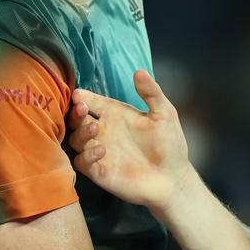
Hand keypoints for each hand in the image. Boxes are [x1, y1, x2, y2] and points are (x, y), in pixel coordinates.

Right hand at [67, 70, 192, 214]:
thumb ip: (151, 93)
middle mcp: (104, 131)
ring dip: (81, 132)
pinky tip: (101, 150)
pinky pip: (82, 162)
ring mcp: (100, 151)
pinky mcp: (99, 171)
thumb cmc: (170, 144)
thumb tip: (139, 72)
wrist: (173, 177)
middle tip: (81, 108)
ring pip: (76, 139)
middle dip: (76, 112)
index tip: (79, 94)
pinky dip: (86, 155)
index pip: (92, 102)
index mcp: (115, 114)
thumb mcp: (164, 114)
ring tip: (95, 129)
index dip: (83, 97)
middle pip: (78, 119)